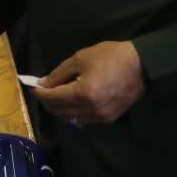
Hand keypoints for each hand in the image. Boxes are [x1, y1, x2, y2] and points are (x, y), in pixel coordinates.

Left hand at [30, 41, 146, 124]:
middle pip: (59, 112)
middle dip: (48, 102)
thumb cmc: (111, 57)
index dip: (40, 93)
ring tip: (57, 95)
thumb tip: (43, 83)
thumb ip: (59, 73)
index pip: (53, 98)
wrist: (142, 66)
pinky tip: (73, 101)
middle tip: (44, 90)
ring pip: (71, 118)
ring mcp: (100, 117)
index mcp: (83, 94)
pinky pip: (84, 120)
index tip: (34, 87)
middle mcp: (90, 110)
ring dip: (60, 108)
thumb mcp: (81, 59)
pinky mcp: (109, 119)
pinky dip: (74, 112)